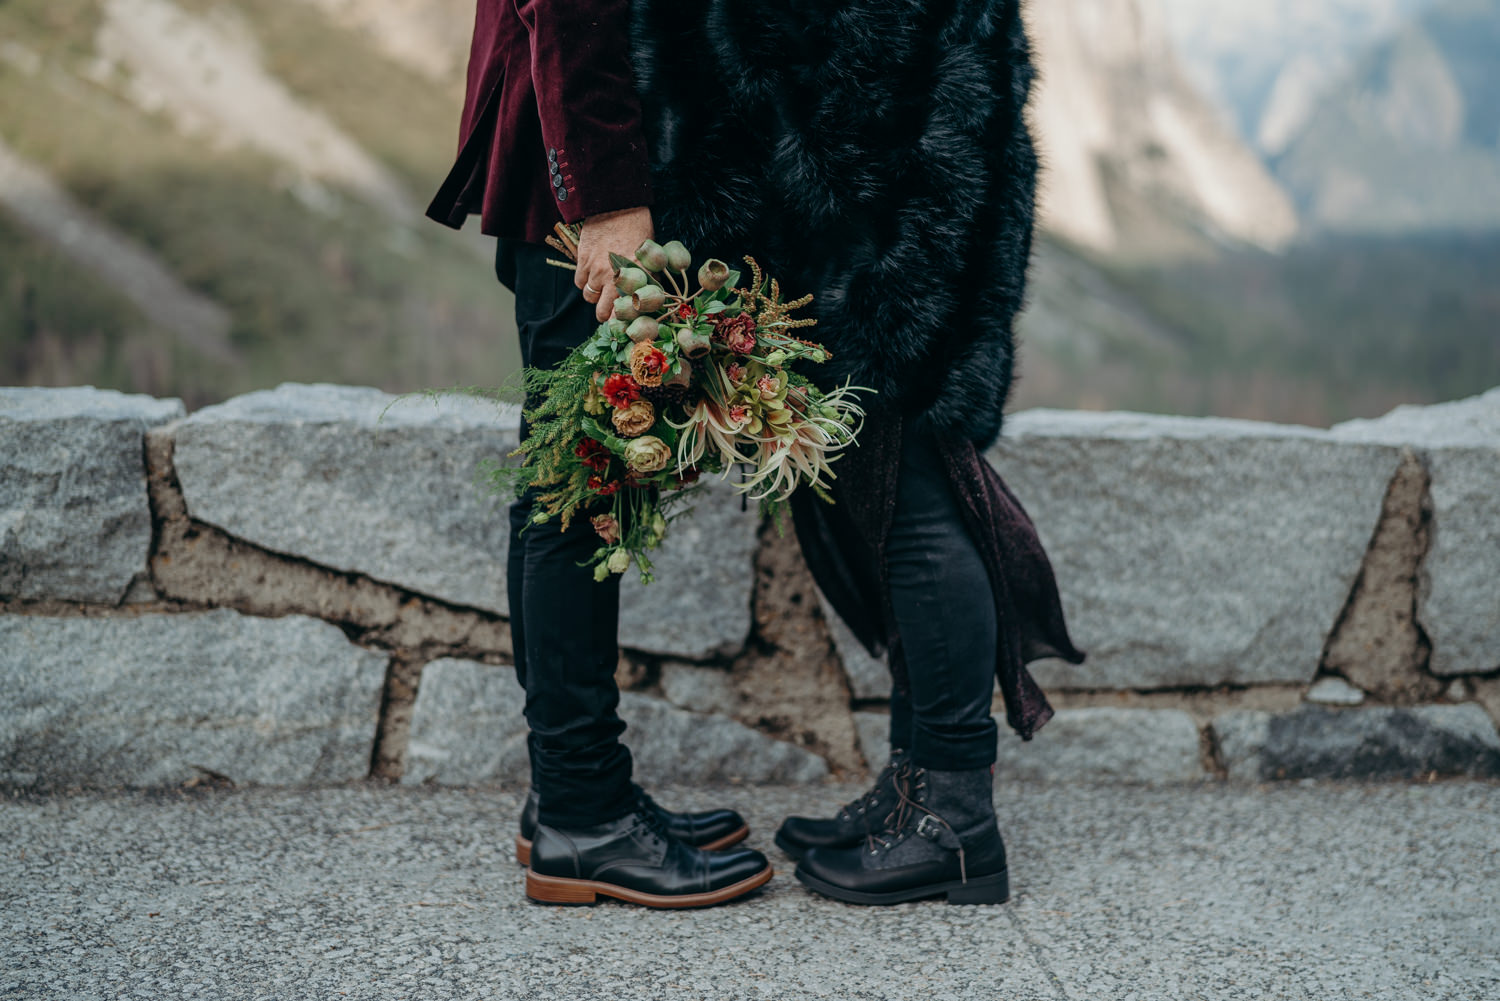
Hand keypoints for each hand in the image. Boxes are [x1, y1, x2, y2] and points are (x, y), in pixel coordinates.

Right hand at [575, 206, 654, 321]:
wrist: (618, 206)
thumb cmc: (638, 228)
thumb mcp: (649, 256)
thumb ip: (646, 278)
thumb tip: (647, 296)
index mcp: (633, 280)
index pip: (624, 313)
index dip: (621, 322)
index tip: (621, 324)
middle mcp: (613, 279)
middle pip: (602, 312)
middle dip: (605, 314)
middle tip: (607, 311)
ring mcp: (596, 270)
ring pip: (589, 297)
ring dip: (594, 296)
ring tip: (600, 289)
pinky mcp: (583, 260)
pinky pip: (579, 282)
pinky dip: (584, 281)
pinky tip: (590, 275)